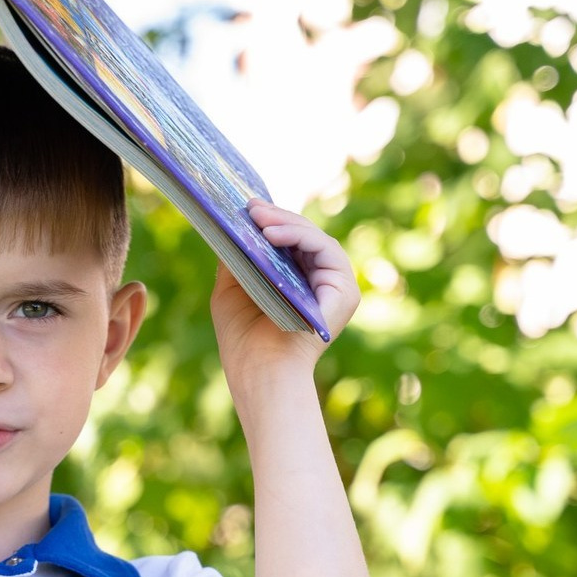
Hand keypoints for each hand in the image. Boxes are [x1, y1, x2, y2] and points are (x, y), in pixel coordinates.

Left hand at [211, 200, 359, 386]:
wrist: (257, 370)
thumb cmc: (242, 338)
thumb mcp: (232, 288)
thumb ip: (237, 258)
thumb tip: (231, 224)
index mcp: (297, 284)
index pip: (290, 244)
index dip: (271, 223)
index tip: (246, 208)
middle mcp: (320, 284)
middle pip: (304, 238)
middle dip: (277, 218)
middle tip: (250, 206)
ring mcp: (336, 287)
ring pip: (316, 239)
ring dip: (286, 223)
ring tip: (257, 217)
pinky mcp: (345, 292)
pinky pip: (325, 251)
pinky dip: (300, 237)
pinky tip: (271, 234)